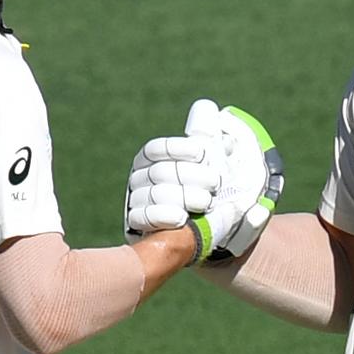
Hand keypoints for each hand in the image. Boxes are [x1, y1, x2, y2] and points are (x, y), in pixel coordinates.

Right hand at [124, 99, 283, 261]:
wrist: (209, 235)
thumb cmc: (213, 194)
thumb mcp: (217, 166)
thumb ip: (213, 144)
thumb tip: (213, 118)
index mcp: (152, 159)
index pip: (158, 149)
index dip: (178, 148)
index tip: (201, 152)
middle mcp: (140, 177)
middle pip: (161, 171)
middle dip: (191, 175)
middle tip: (215, 184)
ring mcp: (135, 200)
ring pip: (155, 193)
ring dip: (183, 196)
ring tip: (206, 202)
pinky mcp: (136, 225)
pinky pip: (144, 216)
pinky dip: (163, 215)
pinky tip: (182, 217)